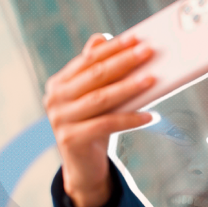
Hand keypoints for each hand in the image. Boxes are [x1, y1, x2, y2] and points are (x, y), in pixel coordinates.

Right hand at [43, 33, 155, 206]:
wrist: (84, 169)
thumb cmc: (94, 128)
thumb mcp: (95, 100)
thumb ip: (96, 73)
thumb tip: (102, 38)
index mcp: (59, 84)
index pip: (88, 60)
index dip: (113, 48)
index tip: (136, 38)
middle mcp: (55, 99)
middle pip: (95, 76)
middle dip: (124, 61)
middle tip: (147, 52)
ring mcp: (60, 120)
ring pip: (101, 98)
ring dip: (129, 87)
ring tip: (152, 80)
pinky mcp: (72, 139)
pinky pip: (107, 124)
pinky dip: (131, 119)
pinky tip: (150, 116)